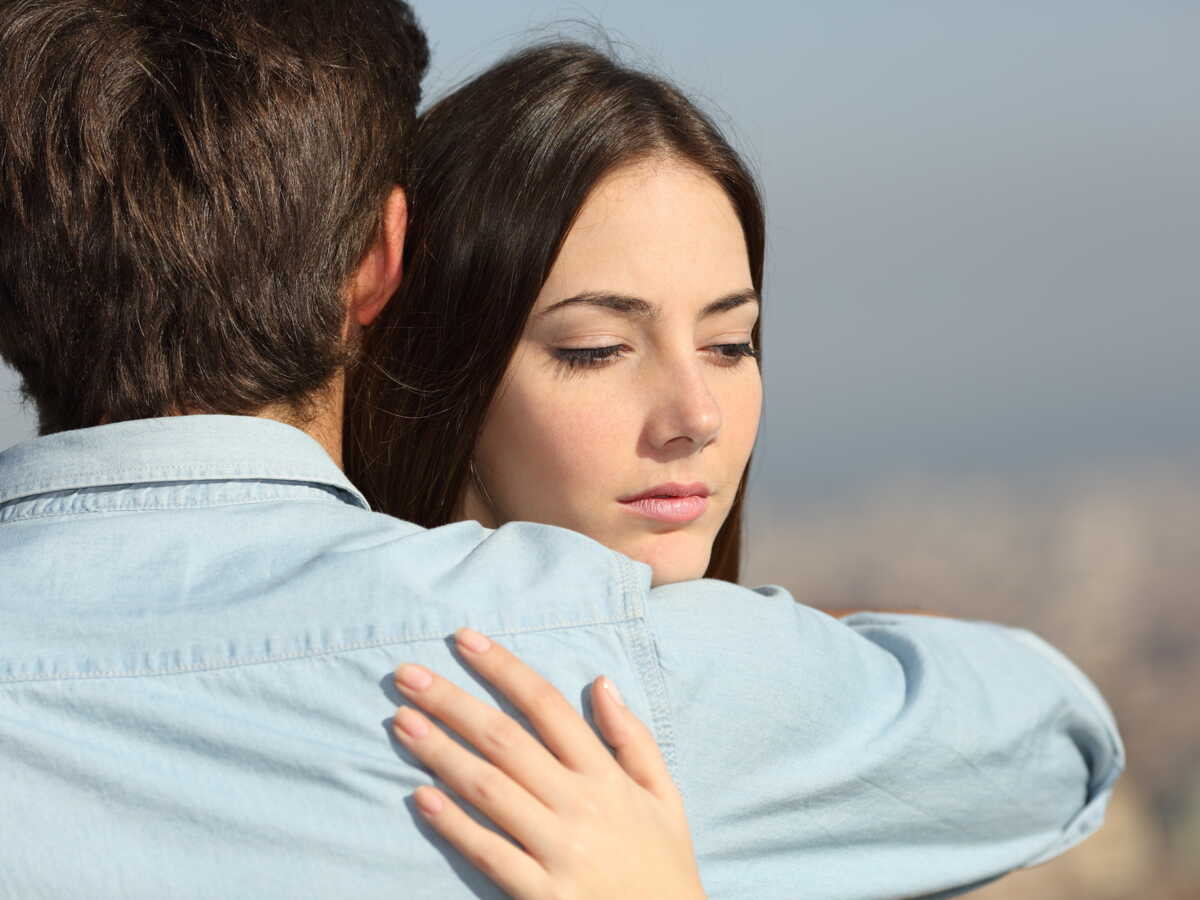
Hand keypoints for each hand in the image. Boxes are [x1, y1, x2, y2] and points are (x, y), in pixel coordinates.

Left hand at [391, 627, 705, 899]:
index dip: (503, 668)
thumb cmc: (663, 863)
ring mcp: (559, 850)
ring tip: (401, 722)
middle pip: (506, 739)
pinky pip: (490, 853)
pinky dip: (455, 825)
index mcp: (606, 775)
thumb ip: (633, 738)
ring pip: (490, 788)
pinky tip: (420, 798)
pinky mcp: (542, 894)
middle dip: (452, 701)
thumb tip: (602, 681)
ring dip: (441, 752)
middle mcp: (580, 804)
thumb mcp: (664, 795)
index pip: (547, 706)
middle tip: (406, 675)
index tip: (464, 639)